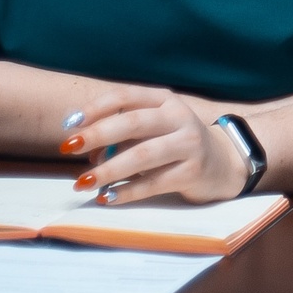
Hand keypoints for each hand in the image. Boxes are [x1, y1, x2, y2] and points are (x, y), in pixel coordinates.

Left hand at [57, 85, 247, 204]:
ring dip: (109, 169)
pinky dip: (127, 191)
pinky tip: (107, 197)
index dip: (96, 107)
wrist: (222, 163)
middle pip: (134, 122)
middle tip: (69, 148)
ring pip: (143, 155)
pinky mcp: (193, 172)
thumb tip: (89, 151)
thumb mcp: (155, 127)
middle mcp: (179, 117)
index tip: (69, 123)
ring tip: (83, 182)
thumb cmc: (175, 143)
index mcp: (165, 100)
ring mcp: (189, 144)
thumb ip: (124, 133)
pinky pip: (154, 183)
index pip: (126, 96)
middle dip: (98, 134)